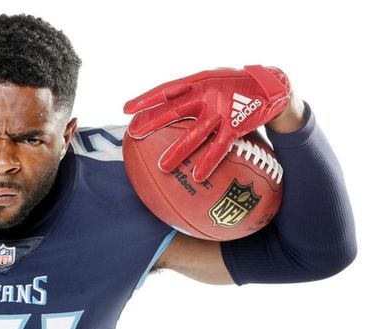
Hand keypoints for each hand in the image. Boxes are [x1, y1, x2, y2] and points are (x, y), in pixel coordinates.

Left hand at [124, 65, 289, 181]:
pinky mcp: (235, 124)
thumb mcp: (213, 81)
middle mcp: (206, 94)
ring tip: (162, 166)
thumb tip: (167, 105)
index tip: (126, 109)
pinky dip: (208, 161)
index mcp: (198, 82)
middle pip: (173, 109)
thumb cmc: (236, 86)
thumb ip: (192, 92)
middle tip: (133, 134)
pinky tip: (197, 175)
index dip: (145, 99)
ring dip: (178, 151)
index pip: (165, 90)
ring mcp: (220, 110)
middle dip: (151, 121)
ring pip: (194, 133)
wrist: (274, 86)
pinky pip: (219, 147)